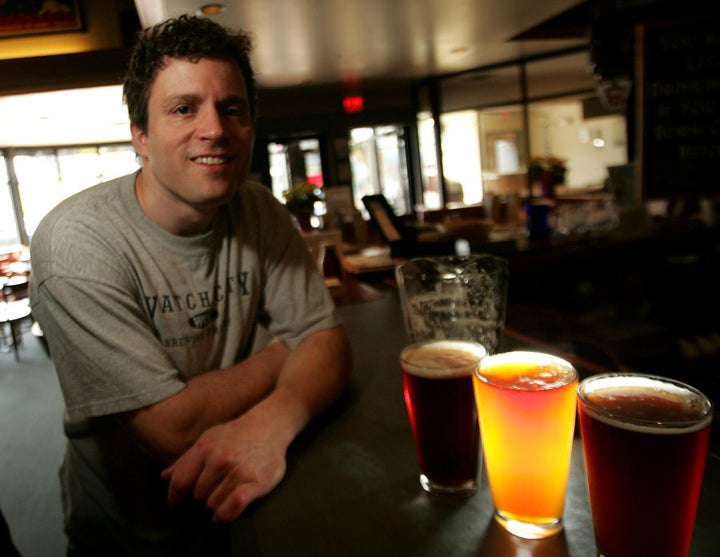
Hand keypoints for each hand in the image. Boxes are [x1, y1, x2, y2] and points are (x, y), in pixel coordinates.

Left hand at [161, 415, 287, 522]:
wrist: (270, 424)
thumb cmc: (237, 434)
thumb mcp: (209, 438)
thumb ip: (187, 459)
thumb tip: (165, 477)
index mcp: (205, 449)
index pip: (180, 483)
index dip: (174, 499)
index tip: (177, 507)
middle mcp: (220, 460)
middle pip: (197, 496)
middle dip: (202, 497)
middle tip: (214, 489)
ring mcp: (238, 471)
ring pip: (213, 504)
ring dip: (217, 504)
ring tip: (226, 492)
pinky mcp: (256, 482)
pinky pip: (232, 507)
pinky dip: (225, 515)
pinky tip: (225, 513)